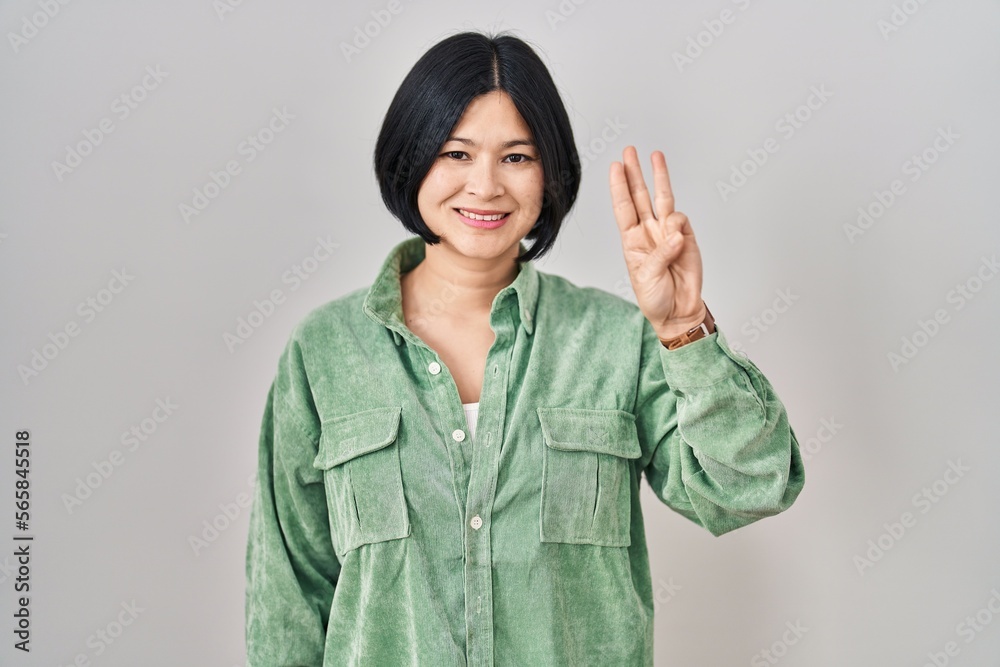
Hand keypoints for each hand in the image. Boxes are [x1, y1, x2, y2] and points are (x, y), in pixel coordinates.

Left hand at [609, 146, 705, 339]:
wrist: (678, 312)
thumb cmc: (656, 298)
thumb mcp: (647, 277)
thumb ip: (660, 254)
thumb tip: (674, 234)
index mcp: (631, 240)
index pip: (624, 208)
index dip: (619, 187)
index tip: (615, 166)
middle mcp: (648, 232)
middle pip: (640, 196)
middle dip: (635, 173)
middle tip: (630, 151)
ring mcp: (667, 233)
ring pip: (662, 198)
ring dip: (659, 177)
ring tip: (655, 155)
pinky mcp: (687, 238)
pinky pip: (681, 220)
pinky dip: (677, 224)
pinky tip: (676, 238)